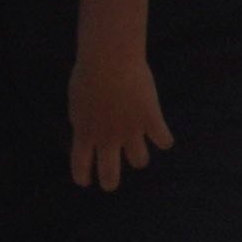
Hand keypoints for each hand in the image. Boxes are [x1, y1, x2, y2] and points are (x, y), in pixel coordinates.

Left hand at [68, 50, 169, 190]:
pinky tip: (161, 133)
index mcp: (84, 133)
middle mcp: (107, 138)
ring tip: (138, 148)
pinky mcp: (150, 118)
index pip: (80, 167)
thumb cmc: (89, 74)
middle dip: (110, 182)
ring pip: (139, 161)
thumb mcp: (77, 103)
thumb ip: (83, 122)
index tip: (86, 182)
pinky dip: (164, 139)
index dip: (83, 178)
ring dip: (138, 157)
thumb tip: (88, 134)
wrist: (109, 59)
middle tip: (111, 181)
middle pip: (110, 175)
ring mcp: (130, 130)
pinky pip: (163, 140)